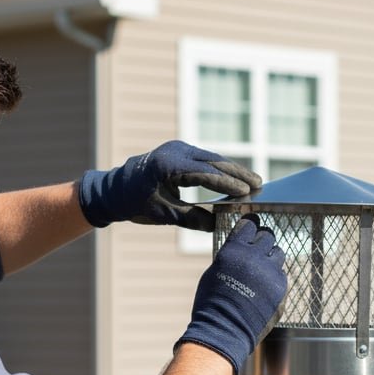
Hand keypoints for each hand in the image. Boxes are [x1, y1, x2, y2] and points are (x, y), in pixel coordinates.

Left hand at [77, 140, 260, 229]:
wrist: (113, 190)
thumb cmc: (135, 204)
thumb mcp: (162, 214)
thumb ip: (190, 218)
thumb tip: (216, 225)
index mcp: (167, 165)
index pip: (205, 173)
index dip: (228, 182)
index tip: (248, 191)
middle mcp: (174, 151)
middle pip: (213, 161)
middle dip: (237, 173)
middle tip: (260, 183)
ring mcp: (177, 149)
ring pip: (211, 158)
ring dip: (231, 170)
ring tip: (253, 181)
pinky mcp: (178, 152)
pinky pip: (204, 159)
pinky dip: (219, 169)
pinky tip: (234, 177)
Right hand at [176, 215, 286, 374]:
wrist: (224, 331)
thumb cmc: (211, 303)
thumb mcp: (214, 272)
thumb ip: (230, 256)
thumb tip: (240, 248)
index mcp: (233, 250)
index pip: (249, 225)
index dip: (250, 225)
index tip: (251, 226)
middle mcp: (254, 257)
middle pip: (267, 236)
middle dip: (262, 241)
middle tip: (257, 248)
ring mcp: (269, 273)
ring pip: (278, 253)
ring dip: (270, 257)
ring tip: (261, 268)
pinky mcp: (280, 288)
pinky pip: (281, 274)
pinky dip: (274, 276)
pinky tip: (264, 286)